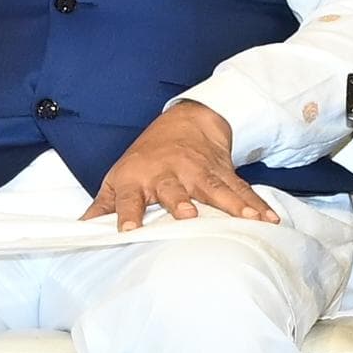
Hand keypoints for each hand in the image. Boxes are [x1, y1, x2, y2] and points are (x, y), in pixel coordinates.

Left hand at [82, 101, 268, 231]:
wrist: (186, 123)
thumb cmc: (146, 159)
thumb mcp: (120, 178)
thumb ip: (105, 206)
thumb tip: (82, 230)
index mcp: (138, 178)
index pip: (129, 197)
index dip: (126, 213)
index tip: (126, 229)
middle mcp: (168, 173)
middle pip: (174, 188)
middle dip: (180, 201)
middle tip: (187, 214)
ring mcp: (199, 172)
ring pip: (215, 189)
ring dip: (231, 205)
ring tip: (248, 220)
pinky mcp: (224, 173)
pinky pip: (241, 191)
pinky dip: (257, 204)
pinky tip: (270, 219)